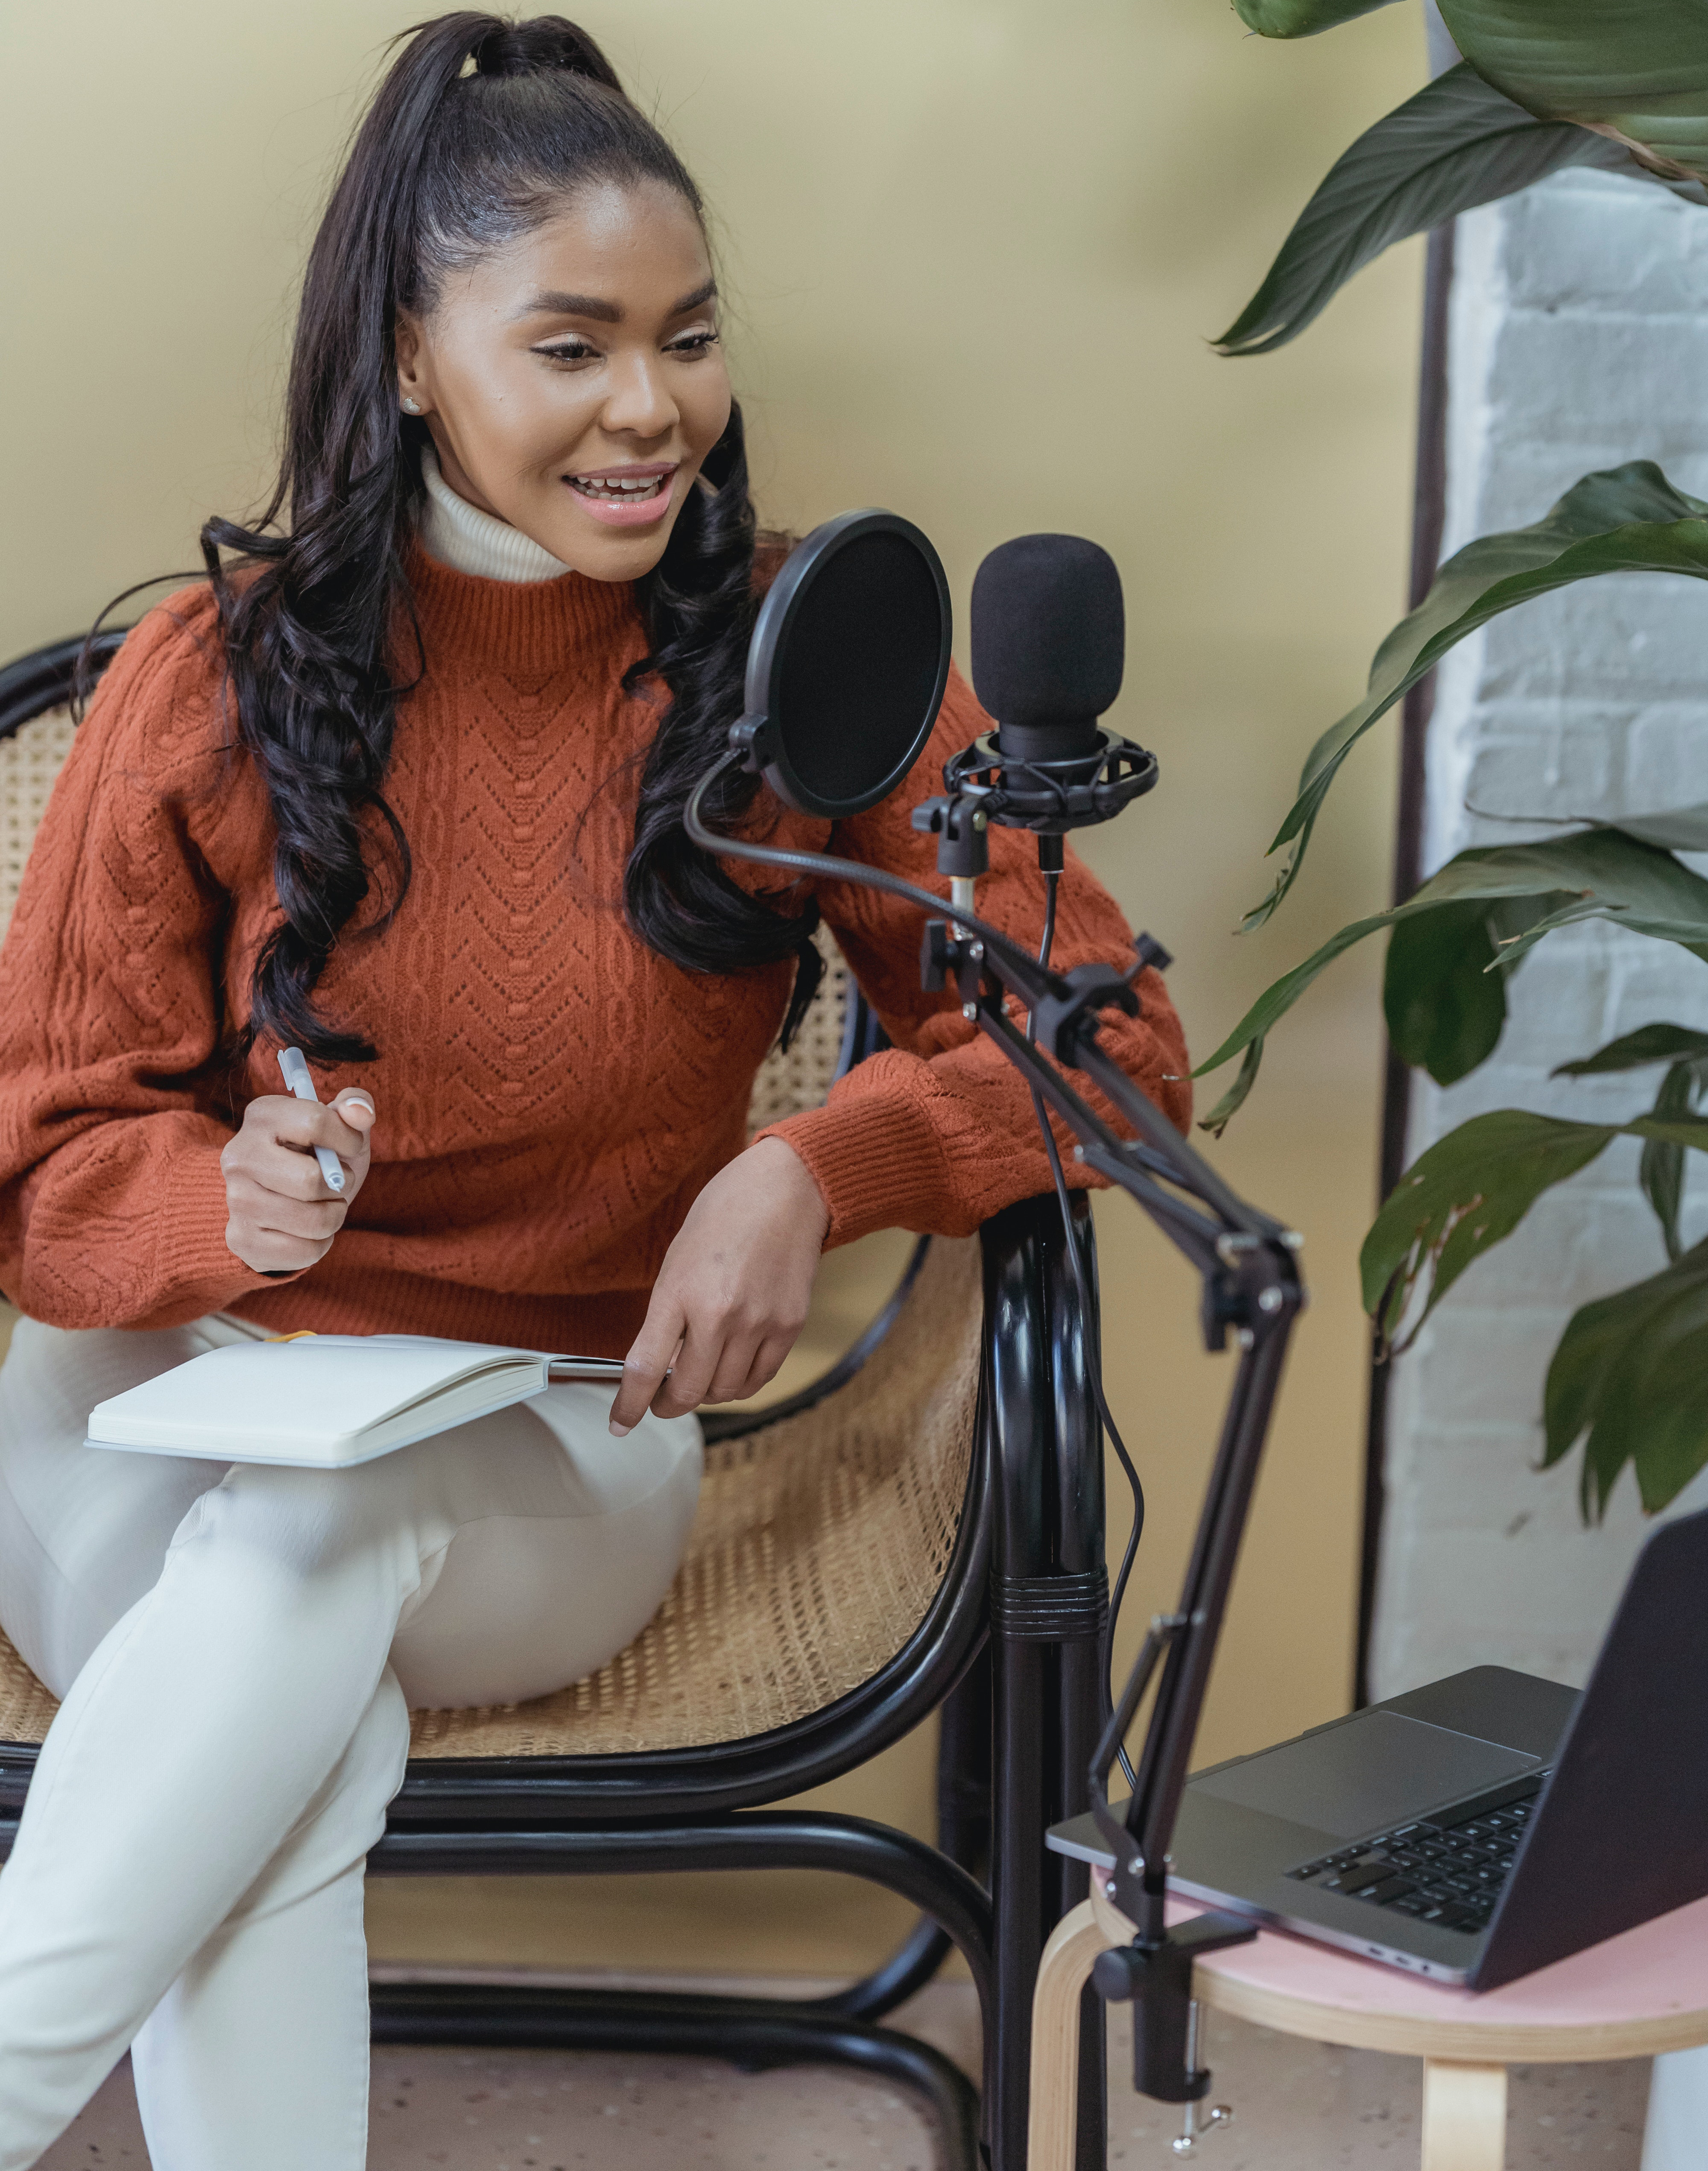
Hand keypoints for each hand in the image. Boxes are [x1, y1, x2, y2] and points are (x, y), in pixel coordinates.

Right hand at [221, 1088, 376, 1273]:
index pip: (315, 1122)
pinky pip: (305, 1251)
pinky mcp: (241, 1239)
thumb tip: (361, 1113)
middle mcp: (239, 1156)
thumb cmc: (320, 1157)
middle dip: (340, 1185)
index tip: (350, 1145)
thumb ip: (356, 1106)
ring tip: (323, 1205)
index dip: (348, 1138)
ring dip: (334, 1215)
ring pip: (314, 1220)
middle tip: (336, 1182)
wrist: (285, 1200)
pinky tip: (307, 1230)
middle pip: (310, 1180)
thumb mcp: (342, 1127)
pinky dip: (320, 1244)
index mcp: (262, 1116)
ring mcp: (236, 1200)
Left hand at [610, 1137, 830, 1433]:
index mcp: (679, 1291)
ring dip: (706, 1393)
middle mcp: (719, 1314)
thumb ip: (668, 1314)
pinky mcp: (789, 1326)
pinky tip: (732, 1370)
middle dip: (668, 1404)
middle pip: (688, 1391)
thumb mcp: (678, 1260)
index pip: (645, 1367)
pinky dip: (740, 1383)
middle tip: (662, 1401)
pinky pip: (760, 1377)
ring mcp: (758, 1322)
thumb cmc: (725, 1214)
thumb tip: (664, 1365)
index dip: (629, 1405)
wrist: (787, 1190)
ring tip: (701, 1375)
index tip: (620, 1423)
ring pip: (725, 1390)